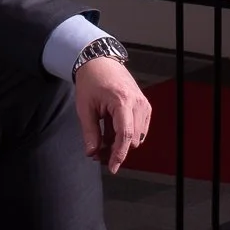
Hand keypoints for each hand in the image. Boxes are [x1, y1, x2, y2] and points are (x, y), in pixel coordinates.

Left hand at [74, 57, 151, 173]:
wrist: (99, 62)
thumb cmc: (91, 81)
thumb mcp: (85, 107)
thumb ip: (90, 132)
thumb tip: (92, 153)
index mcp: (122, 102)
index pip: (125, 135)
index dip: (119, 155)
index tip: (112, 168)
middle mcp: (137, 103)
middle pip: (133, 139)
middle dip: (117, 149)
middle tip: (98, 151)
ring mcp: (143, 104)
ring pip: (138, 136)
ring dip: (122, 142)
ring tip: (103, 137)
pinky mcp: (145, 106)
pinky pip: (140, 128)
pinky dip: (127, 134)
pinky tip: (112, 130)